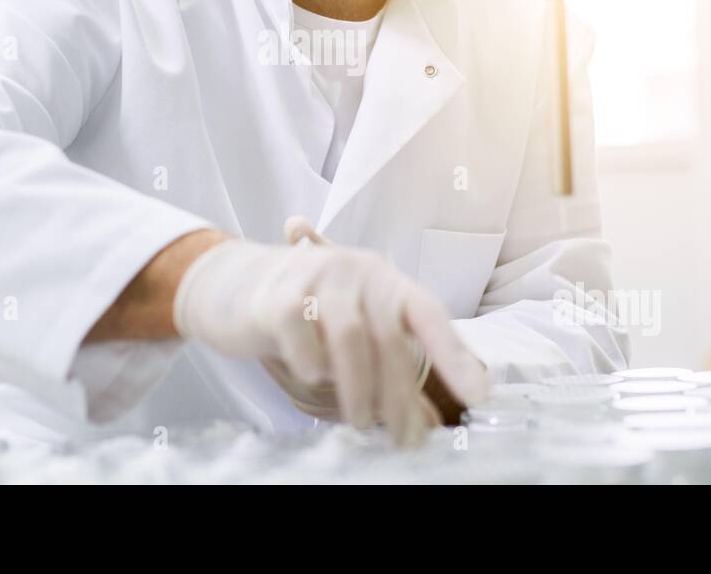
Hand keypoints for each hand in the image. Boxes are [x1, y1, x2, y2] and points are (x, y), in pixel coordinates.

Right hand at [172, 222, 486, 445]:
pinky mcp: (278, 294)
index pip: (429, 315)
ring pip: (350, 341)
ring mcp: (317, 276)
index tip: (478, 394)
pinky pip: (303, 341)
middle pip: (389, 339)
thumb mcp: (352, 332)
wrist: (232, 281)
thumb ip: (387, 368)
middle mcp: (357, 270)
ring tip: (360, 422)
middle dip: (399, 396)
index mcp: (384, 279)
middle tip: (403, 440)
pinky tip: (310, 374)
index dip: (455, 354)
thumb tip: (427, 423)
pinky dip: (310, 365)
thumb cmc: (304, 312)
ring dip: (359, 390)